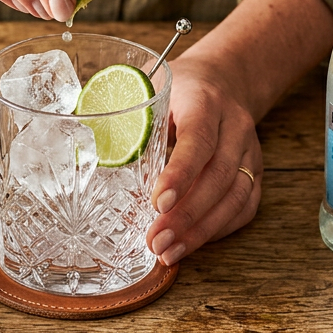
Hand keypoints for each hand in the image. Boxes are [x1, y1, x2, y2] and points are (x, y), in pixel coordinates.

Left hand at [145, 51, 261, 266]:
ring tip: (169, 253)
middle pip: (218, 175)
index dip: (180, 173)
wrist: (223, 80)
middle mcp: (234, 126)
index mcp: (205, 101)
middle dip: (186, 215)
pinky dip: (220, 229)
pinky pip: (245, 206)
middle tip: (156, 241)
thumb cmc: (177, 88)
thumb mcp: (149, 85)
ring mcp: (249, 150)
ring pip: (236, 196)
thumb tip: (77, 135)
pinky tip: (193, 243)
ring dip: (202, 230)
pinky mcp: (255, 170)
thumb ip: (124, 110)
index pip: (198, 140)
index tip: (158, 203)